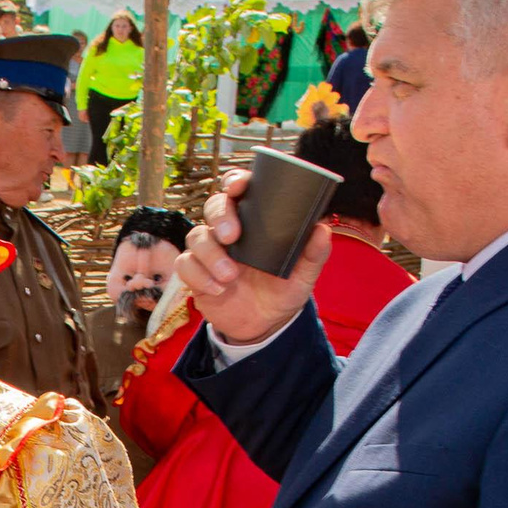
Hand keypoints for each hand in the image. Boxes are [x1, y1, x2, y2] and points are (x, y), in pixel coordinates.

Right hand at [175, 167, 332, 346]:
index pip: (239, 190)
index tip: (238, 186)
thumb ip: (313, 254)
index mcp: (254, 221)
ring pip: (196, 236)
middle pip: (214, 206)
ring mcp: (210, 251)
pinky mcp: (195, 274)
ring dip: (210, 255)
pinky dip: (199, 276)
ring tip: (230, 277)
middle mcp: (229, 231)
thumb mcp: (303, 275)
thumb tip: (322, 229)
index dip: (235, 181)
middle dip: (220, 216)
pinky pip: (185, 266)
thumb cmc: (282, 291)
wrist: (264, 325)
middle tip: (232, 237)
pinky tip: (218, 289)